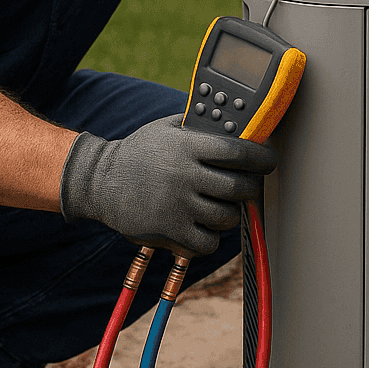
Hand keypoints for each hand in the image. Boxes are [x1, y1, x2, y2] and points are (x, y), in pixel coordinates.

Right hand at [60, 114, 276, 256]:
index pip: (238, 153)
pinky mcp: (169, 230)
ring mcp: (178, 205)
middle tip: (247, 186)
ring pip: (226, 217)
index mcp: (187, 146)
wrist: (100, 182)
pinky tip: (203, 226)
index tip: (268, 162)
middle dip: (250, 188)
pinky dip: (211, 237)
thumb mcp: (166, 128)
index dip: (261, 158)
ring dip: (228, 213)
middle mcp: (185, 176)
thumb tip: (236, 125)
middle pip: (239, 188)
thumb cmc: (139, 152)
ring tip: (219, 205)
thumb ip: (199, 127)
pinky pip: (208, 242)